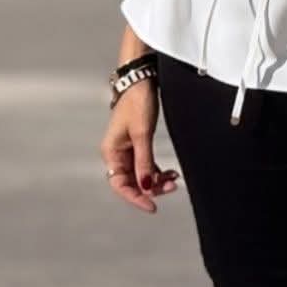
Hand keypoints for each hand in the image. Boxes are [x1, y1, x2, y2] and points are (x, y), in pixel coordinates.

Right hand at [100, 80, 180, 212]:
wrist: (140, 80)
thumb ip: (144, 162)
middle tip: (172, 187)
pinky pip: (147, 165)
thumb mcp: (142, 134)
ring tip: (174, 180)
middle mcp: (116, 153)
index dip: (136, 197)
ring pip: (141, 175)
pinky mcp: (137, 144)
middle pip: (131, 182)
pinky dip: (158, 171)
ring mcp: (127, 150)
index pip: (120, 184)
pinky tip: (171, 173)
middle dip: (151, 188)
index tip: (152, 206)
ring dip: (157, 180)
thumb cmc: (137, 102)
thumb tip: (147, 186)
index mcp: (111, 152)